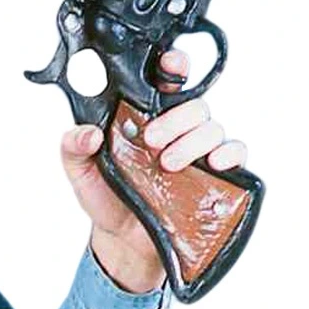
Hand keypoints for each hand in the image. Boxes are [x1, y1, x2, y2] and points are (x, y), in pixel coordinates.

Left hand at [60, 46, 250, 292]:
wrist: (123, 242)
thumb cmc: (108, 200)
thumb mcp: (81, 173)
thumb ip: (73, 148)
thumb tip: (86, 133)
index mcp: (147, 117)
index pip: (167, 81)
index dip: (173, 66)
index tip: (168, 67)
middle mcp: (176, 130)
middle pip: (193, 105)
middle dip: (176, 119)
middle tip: (152, 141)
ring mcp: (197, 152)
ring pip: (212, 127)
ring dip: (193, 142)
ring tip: (168, 165)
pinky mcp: (214, 176)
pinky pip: (235, 153)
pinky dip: (231, 154)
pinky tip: (216, 163)